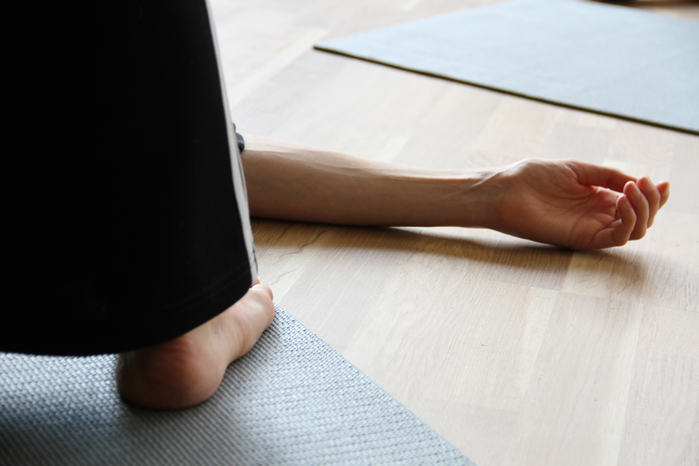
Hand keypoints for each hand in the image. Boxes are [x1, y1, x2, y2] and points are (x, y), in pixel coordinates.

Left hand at [492, 159, 669, 249]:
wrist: (506, 189)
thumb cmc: (533, 177)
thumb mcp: (577, 170)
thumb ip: (607, 176)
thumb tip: (638, 181)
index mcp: (598, 199)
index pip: (636, 203)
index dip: (654, 195)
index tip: (662, 182)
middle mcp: (598, 216)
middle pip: (641, 218)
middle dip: (653, 201)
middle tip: (646, 182)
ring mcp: (591, 228)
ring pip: (635, 230)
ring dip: (644, 210)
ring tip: (634, 189)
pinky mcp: (582, 239)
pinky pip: (617, 238)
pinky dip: (628, 221)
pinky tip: (622, 200)